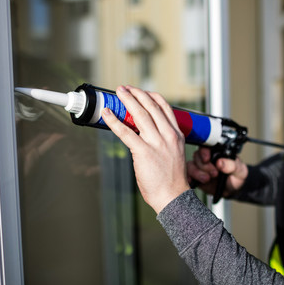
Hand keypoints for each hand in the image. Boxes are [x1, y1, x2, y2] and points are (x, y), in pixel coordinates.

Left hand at [101, 86, 189, 213]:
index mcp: (176, 135)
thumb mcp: (174, 154)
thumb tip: (145, 136)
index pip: (164, 107)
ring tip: (118, 93)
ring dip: (127, 101)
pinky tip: (107, 114)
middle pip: (151, 106)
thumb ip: (163, 142)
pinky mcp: (143, 151)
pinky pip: (126, 132)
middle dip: (137, 94)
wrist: (173, 196)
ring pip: (140, 115)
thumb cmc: (172, 180)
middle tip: (125, 88)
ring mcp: (156, 142)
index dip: (151, 96)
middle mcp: (167, 135)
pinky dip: (114, 121)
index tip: (141, 91)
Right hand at [187, 147, 247, 197]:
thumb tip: (220, 162)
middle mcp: (206, 157)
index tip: (207, 159)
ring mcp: (200, 166)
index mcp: (216, 151)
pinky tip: (193, 181)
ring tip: (207, 179)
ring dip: (197, 172)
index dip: (204, 151)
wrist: (232, 189)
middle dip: (204, 166)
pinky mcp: (195, 176)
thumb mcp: (239, 170)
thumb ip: (232, 165)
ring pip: (191, 165)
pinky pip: (188, 174)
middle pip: (197, 156)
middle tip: (214, 174)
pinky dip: (189, 177)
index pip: (206, 146)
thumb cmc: (236, 175)